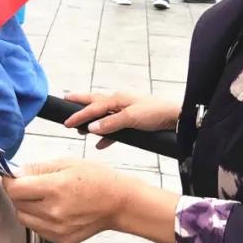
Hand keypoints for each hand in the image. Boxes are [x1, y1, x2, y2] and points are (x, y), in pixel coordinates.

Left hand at [3, 160, 136, 242]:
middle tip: (29, 184)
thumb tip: (16, 171)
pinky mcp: (61, 239)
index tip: (11, 176)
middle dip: (18, 192)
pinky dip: (37, 219)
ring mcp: (57, 228)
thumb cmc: (97, 180)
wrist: (118, 203)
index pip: (14, 189)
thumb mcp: (67, 163)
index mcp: (55, 188)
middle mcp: (54, 211)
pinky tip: (51, 209)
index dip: (9, 180)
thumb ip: (38, 168)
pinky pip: (36, 229)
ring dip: (25, 206)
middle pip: (16, 204)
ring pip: (23, 218)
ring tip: (41, 197)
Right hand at [63, 91, 179, 149]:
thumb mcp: (131, 118)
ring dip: (91, 121)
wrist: (177, 118)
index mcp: (117, 99)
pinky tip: (100, 144)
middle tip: (65, 100)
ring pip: (103, 116)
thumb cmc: (155, 113)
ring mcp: (126, 111)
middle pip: (95, 103)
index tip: (66, 122)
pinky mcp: (133, 121)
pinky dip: (106, 135)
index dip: (78, 115)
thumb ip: (111, 123)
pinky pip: (114, 128)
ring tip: (79, 128)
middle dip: (80, 104)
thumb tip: (91, 127)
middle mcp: (119, 102)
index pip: (93, 107)